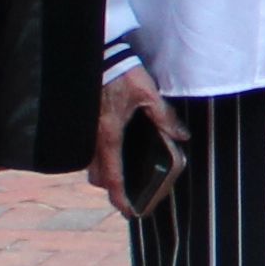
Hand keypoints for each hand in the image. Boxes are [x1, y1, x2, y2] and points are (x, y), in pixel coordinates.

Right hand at [90, 59, 186, 221]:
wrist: (100, 53)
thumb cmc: (121, 73)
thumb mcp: (147, 94)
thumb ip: (164, 117)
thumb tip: (181, 136)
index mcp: (109, 135)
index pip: (112, 176)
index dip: (120, 197)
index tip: (128, 212)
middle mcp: (93, 137)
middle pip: (96, 175)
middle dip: (110, 186)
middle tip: (127, 190)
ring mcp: (85, 130)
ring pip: (89, 162)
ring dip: (103, 171)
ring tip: (121, 171)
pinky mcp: (83, 120)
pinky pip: (88, 147)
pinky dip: (98, 155)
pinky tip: (112, 148)